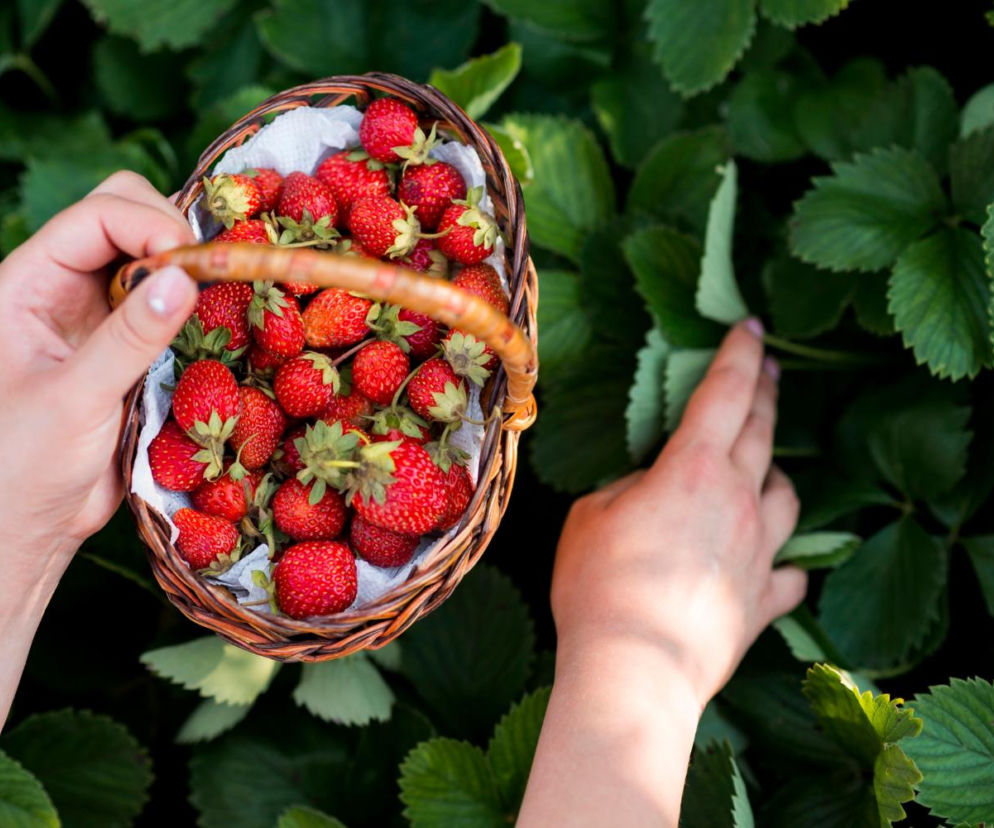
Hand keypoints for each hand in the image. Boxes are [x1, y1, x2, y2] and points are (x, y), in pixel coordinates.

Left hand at [0, 171, 198, 571]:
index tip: (195, 265)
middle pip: (126, 217)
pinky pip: (170, 308)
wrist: (27, 525)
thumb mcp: (74, 400)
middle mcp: (64, 289)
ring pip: (155, 260)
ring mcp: (99, 317)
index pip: (96, 217)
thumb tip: (186, 278)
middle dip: (174, 236)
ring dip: (191, 273)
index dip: (150, 225)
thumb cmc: (21, 466)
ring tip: (222, 301)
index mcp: (27, 284)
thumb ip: (129, 338)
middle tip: (210, 279)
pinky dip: (199, 310)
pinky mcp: (128, 349)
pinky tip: (219, 328)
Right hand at [550, 319, 806, 708]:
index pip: (725, 394)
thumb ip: (627, 490)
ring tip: (763, 469)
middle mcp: (738, 502)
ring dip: (775, 474)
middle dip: (765, 392)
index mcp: (693, 470)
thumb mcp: (590, 517)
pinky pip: (788, 572)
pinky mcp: (762, 602)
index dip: (739, 354)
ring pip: (787, 496)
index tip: (751, 326)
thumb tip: (649, 491)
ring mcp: (758, 553)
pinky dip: (783, 560)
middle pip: (763, 433)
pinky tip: (773, 562)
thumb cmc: (600, 586)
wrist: (634, 671)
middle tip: (768, 367)